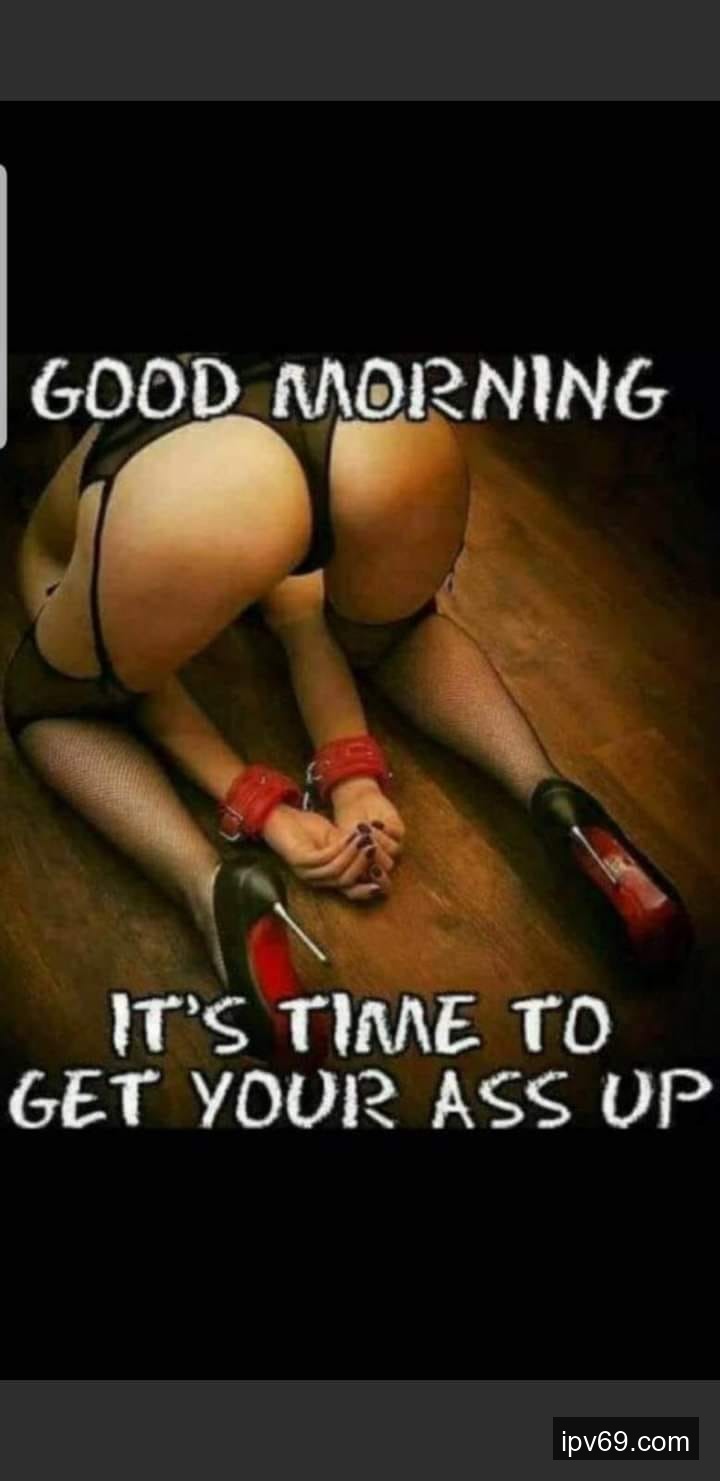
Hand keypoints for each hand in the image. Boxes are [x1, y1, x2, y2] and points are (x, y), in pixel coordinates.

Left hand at [262, 803, 388, 901]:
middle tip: (374, 847)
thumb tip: (375, 854)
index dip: (367, 887)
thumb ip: (351, 850)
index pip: (350, 892)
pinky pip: (325, 858)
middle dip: (363, 864)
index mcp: (326, 878)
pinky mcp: (299, 860)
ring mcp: (306, 872)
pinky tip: (350, 835)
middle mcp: (316, 880)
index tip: (383, 874)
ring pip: (337, 871)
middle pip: (346, 882)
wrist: (279, 816)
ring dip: (354, 854)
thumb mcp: (335, 839)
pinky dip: (341, 847)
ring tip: (365, 839)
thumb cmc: (306, 828)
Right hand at [330, 777, 404, 880]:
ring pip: (393, 850)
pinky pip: (395, 832)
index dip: (371, 879)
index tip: (361, 865)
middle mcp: (384, 860)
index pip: (375, 884)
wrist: (354, 803)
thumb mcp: (341, 844)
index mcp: (370, 870)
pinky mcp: (397, 829)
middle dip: (376, 857)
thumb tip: (348, 873)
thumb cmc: (344, 827)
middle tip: (364, 843)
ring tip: (364, 828)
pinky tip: (374, 822)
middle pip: (387, 867)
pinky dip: (385, 828)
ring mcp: (392, 845)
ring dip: (379, 840)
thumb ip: (347, 860)